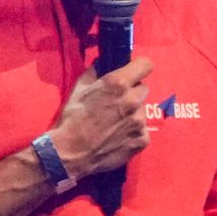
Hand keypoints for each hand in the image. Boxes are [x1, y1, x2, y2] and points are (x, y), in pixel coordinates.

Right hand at [49, 53, 156, 180]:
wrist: (70, 153)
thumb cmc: (72, 119)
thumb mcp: (78, 89)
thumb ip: (94, 72)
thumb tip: (102, 62)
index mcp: (118, 84)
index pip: (146, 65)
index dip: (139, 68)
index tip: (134, 73)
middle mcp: (133, 100)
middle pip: (143, 89)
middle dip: (133, 93)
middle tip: (117, 104)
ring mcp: (139, 121)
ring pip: (142, 111)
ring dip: (132, 114)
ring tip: (115, 125)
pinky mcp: (142, 140)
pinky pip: (142, 131)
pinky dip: (133, 133)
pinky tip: (118, 138)